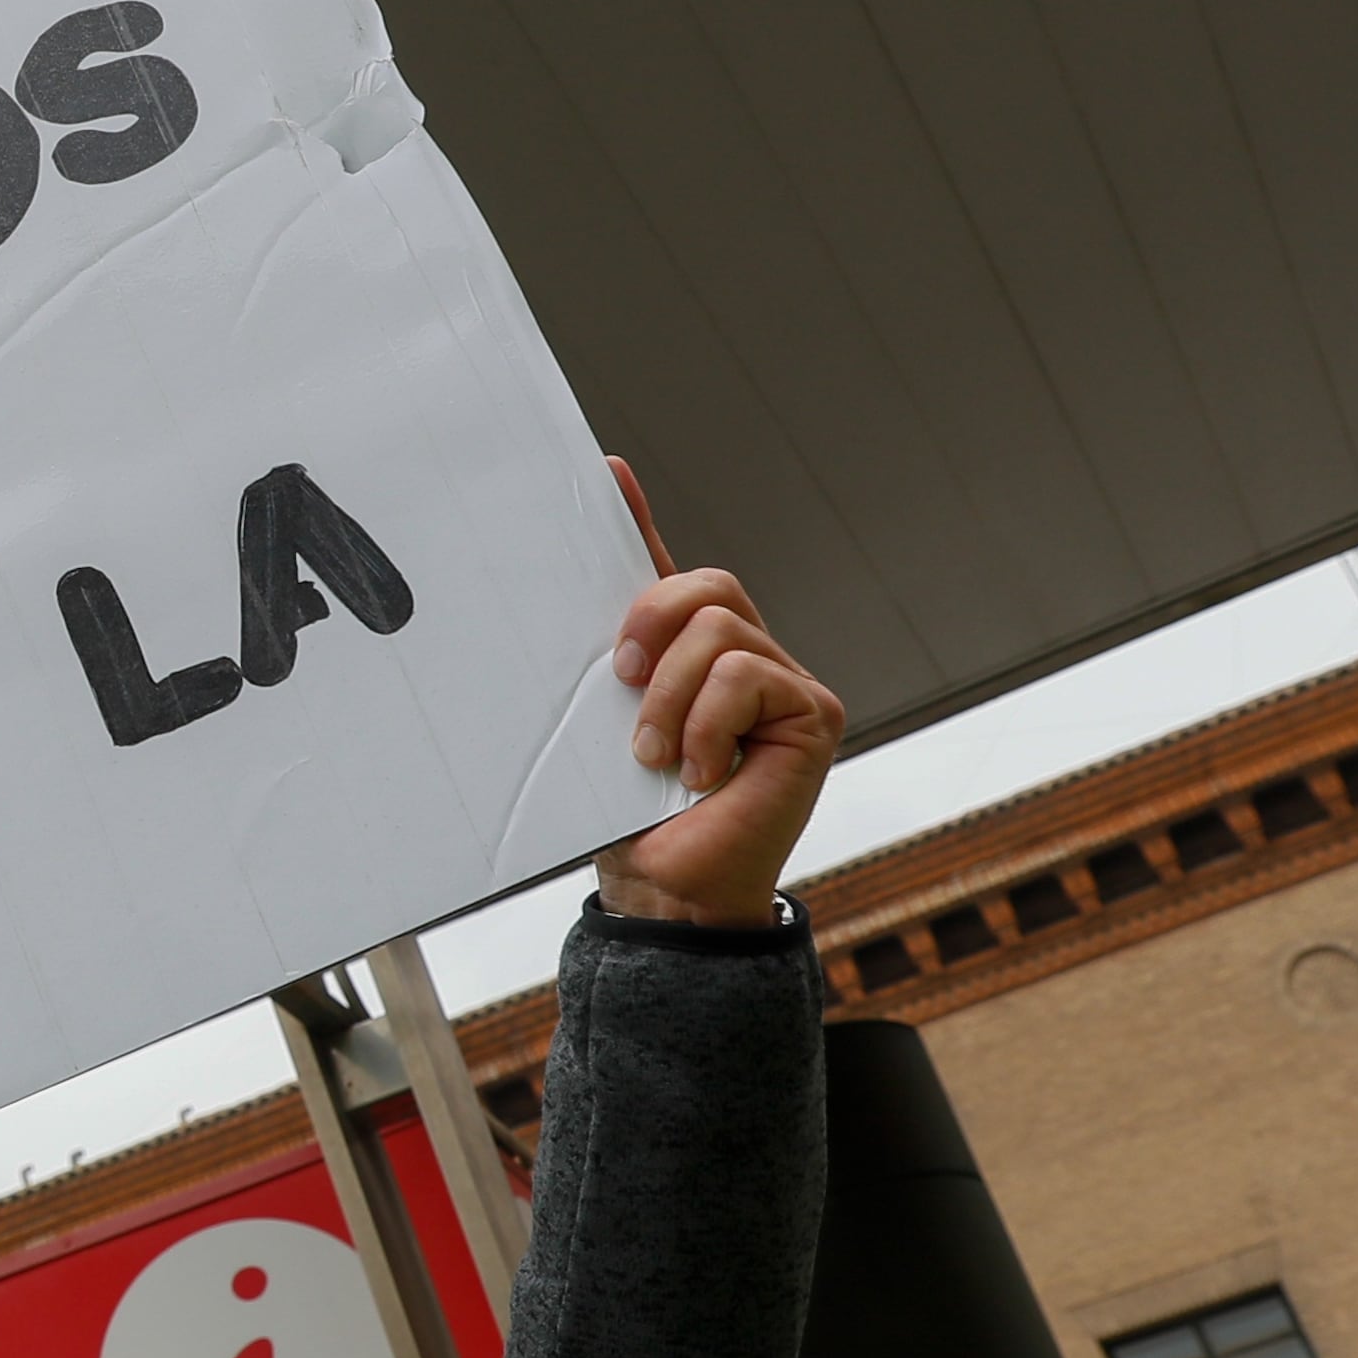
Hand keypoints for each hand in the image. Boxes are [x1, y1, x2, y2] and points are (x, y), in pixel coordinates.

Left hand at [594, 458, 842, 929]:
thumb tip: (546, 608)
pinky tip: (701, 771)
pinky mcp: (812, 712)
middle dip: (650, 620)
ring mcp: (784, 681)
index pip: (663, 571)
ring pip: (718, 631)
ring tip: (655, 755)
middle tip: (620, 679)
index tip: (602, 470)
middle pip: (704, 585)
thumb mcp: (592, 728)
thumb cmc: (625, 816)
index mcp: (683, 655)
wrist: (663, 887)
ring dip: (670, 697)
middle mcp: (741, 656)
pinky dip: (706, 723)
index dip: (635, 516)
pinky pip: (746, 674)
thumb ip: (595, 670)